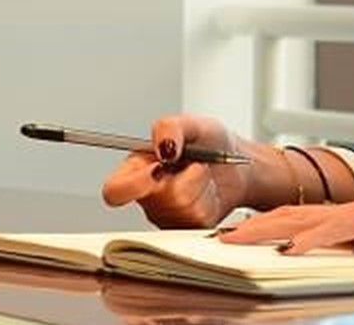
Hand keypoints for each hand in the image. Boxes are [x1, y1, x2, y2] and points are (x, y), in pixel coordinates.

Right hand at [100, 114, 262, 227]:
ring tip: (202, 175)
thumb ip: (170, 127)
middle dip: (186, 176)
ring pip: (183, 208)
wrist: (239, 163)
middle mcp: (147, 197)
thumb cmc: (210, 142)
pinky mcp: (188, 230)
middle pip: (159, 199)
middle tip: (192, 163)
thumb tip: (163, 146)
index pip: (114, 191)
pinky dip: (210, 199)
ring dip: (201, 185)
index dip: (132, 185)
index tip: (156, 169)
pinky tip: (208, 191)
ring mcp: (167, 217)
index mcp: (135, 170)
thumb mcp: (191, 124)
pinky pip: (199, 219)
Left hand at [218, 169, 353, 252]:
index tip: (230, 238)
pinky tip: (293, 247)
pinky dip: (314, 238)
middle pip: (287, 215)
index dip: (260, 227)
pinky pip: (341, 229)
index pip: (294, 219)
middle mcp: (349, 210)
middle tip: (215, 238)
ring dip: (266, 229)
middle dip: (248, 227)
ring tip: (235, 240)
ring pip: (303, 218)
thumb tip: (331, 263)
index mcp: (349, 217)